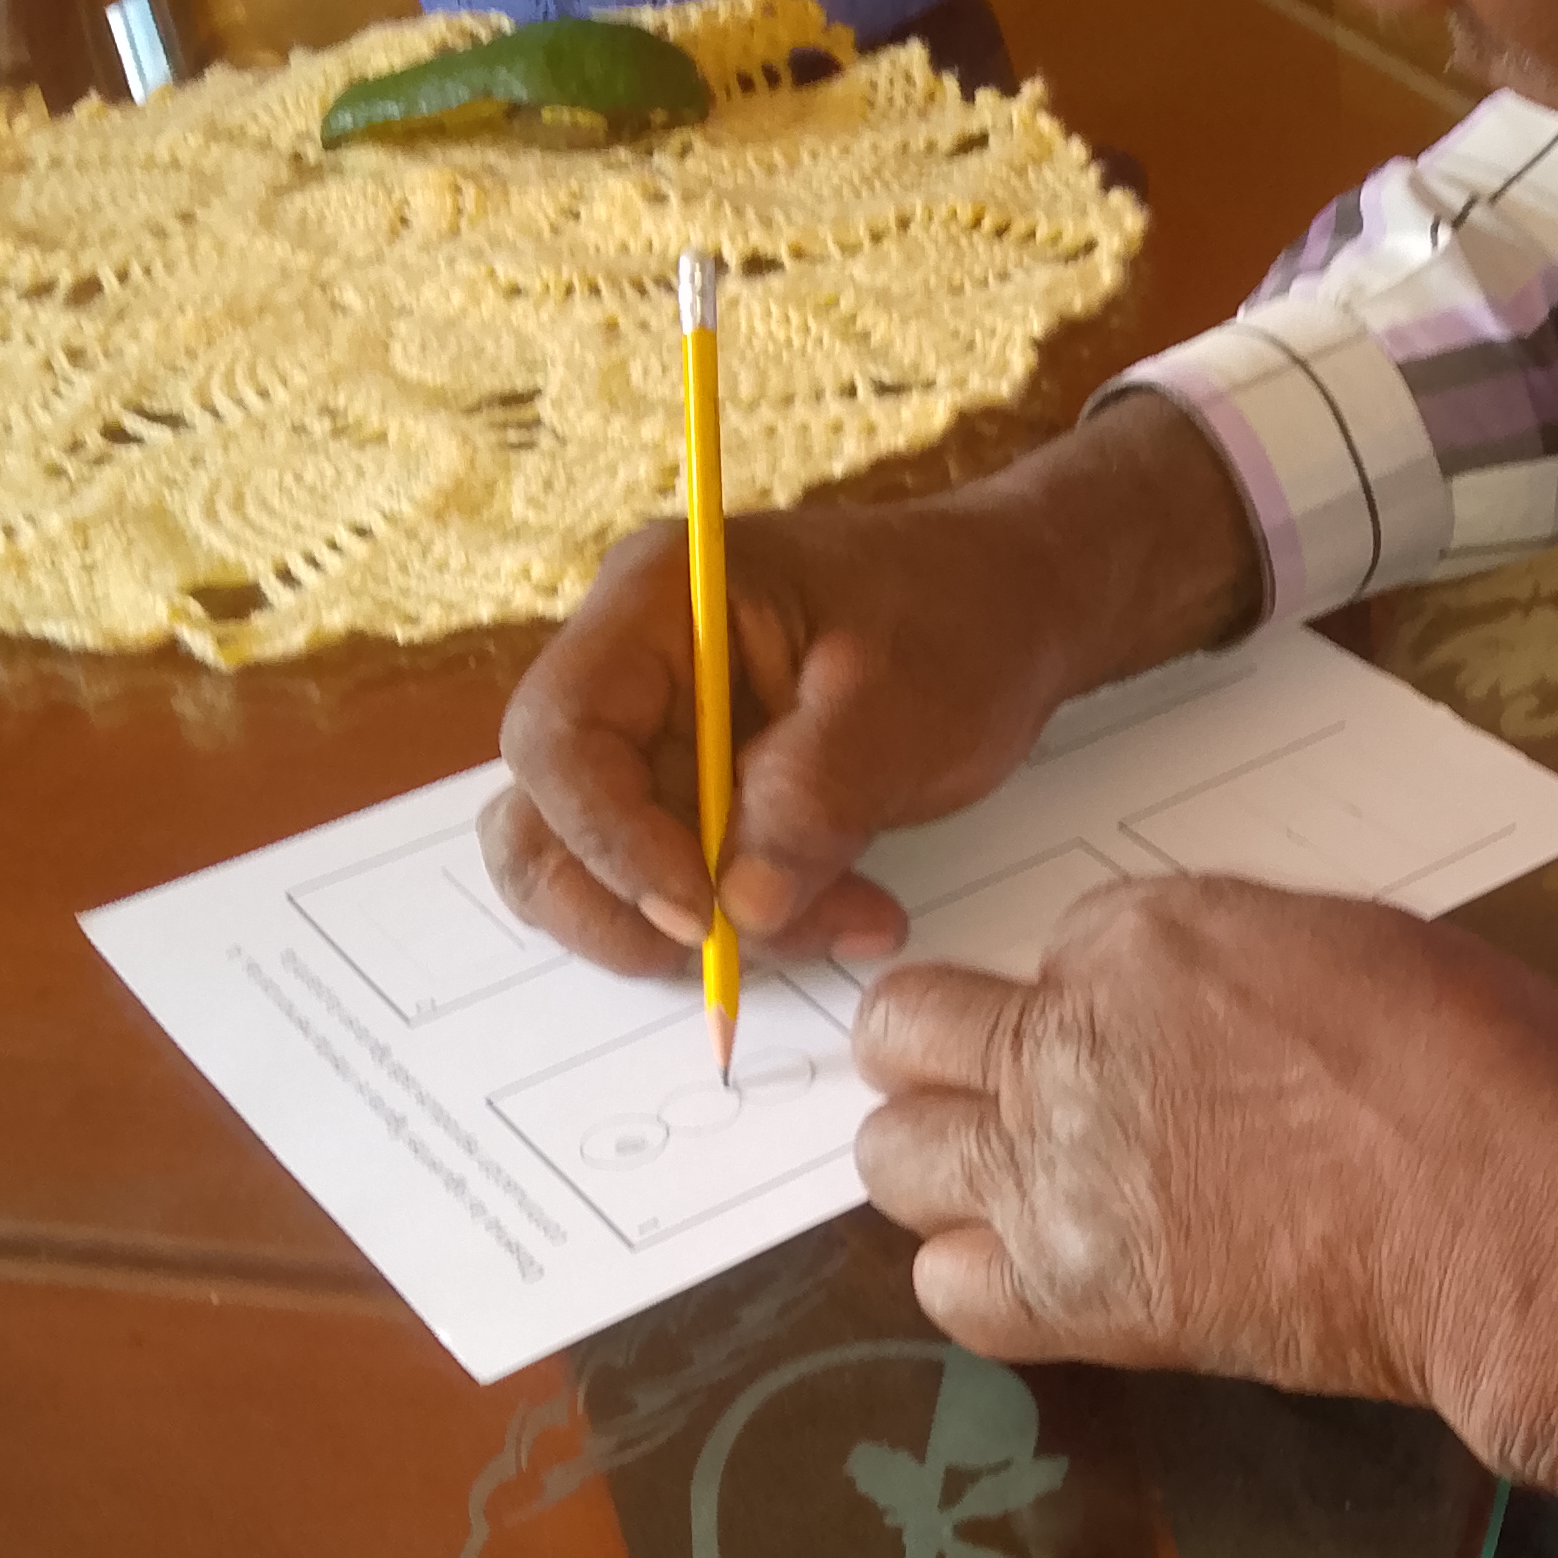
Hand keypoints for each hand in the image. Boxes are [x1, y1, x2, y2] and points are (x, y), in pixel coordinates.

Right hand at [484, 396, 1262, 977]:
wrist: (1013, 607)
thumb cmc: (962, 618)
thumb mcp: (904, 703)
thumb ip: (814, 797)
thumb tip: (736, 905)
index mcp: (657, 604)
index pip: (561, 736)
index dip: (608, 839)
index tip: (699, 910)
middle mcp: (629, 670)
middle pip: (544, 816)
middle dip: (628, 906)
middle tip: (733, 953)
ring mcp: (656, 737)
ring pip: (601, 870)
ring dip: (700, 929)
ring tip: (839, 922)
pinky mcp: (696, 795)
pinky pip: (682, 884)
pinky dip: (753, 921)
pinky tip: (850, 913)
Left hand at [851, 880, 1557, 1557]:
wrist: (1514, 1214)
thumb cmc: (1478, 1075)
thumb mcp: (1346, 949)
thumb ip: (1231, 970)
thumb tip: (1202, 1014)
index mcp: (1146, 932)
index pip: (1047, 953)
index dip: (1087, 1005)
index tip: (1137, 1050)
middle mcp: (1073, 1039)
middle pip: (908, 1033)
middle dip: (952, 1061)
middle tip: (1017, 1104)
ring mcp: (1058, 1171)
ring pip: (893, 1158)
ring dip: (946, 1169)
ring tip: (1022, 1194)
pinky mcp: (1079, 1293)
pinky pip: (945, 1288)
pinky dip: (981, 1282)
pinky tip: (1044, 1274)